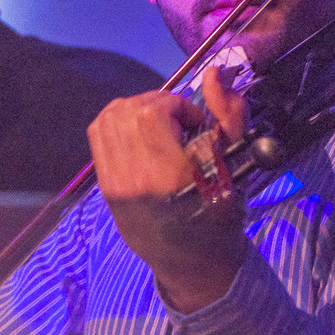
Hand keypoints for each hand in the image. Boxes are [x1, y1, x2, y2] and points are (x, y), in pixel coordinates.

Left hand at [87, 66, 249, 312]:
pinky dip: (117, 123)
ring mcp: (114, 183)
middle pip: (129, 110)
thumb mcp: (236, 166)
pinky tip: (140, 135)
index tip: (195, 123)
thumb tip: (214, 73)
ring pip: (109, 117)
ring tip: (159, 126)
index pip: (153, 112)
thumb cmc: (220, 214)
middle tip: (178, 123)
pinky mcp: (105, 186)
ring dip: (136, 110)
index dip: (177, 104)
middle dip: (157, 104)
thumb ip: (229, 115)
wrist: (192, 261)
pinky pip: (99, 134)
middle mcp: (134, 178)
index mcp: (169, 175)